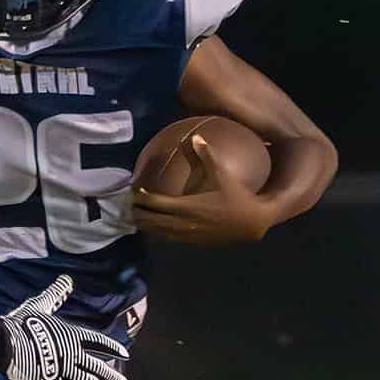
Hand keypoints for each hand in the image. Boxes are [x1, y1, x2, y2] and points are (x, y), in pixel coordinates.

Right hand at [0, 276, 128, 379]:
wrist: (4, 341)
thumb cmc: (21, 322)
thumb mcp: (40, 305)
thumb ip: (56, 294)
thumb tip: (67, 278)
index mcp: (71, 334)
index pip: (99, 342)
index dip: (113, 349)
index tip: (124, 355)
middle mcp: (72, 352)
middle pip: (97, 365)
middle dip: (111, 375)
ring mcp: (63, 368)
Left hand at [133, 135, 275, 244]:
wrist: (251, 223)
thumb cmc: (236, 197)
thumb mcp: (221, 174)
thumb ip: (205, 156)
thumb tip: (195, 137)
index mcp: (186, 206)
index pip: (154, 202)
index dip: (140, 197)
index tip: (133, 190)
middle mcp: (182, 222)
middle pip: (150, 219)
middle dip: (137, 212)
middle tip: (128, 205)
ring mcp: (185, 235)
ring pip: (156, 232)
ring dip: (144, 224)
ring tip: (136, 216)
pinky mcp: (190, 242)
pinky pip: (166, 238)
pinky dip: (156, 232)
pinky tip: (153, 226)